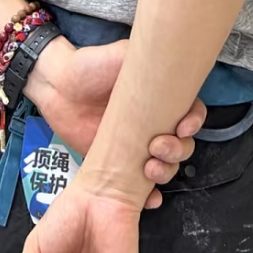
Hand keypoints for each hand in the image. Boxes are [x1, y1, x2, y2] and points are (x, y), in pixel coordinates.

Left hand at [26, 36, 204, 208]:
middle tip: (157, 147)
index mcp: (158, 99)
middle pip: (182, 144)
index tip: (183, 127)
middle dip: (177, 150)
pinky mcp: (118, 166)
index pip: (189, 113)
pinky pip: (140, 187)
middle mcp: (152, 124)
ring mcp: (136, 147)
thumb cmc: (91, 66)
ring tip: (149, 170)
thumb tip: (168, 60)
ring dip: (166, 172)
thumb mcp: (122, 55)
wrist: (58, 87)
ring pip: (166, 166)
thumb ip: (145, 58)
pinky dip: (149, 196)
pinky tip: (149, 198)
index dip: (194, 122)